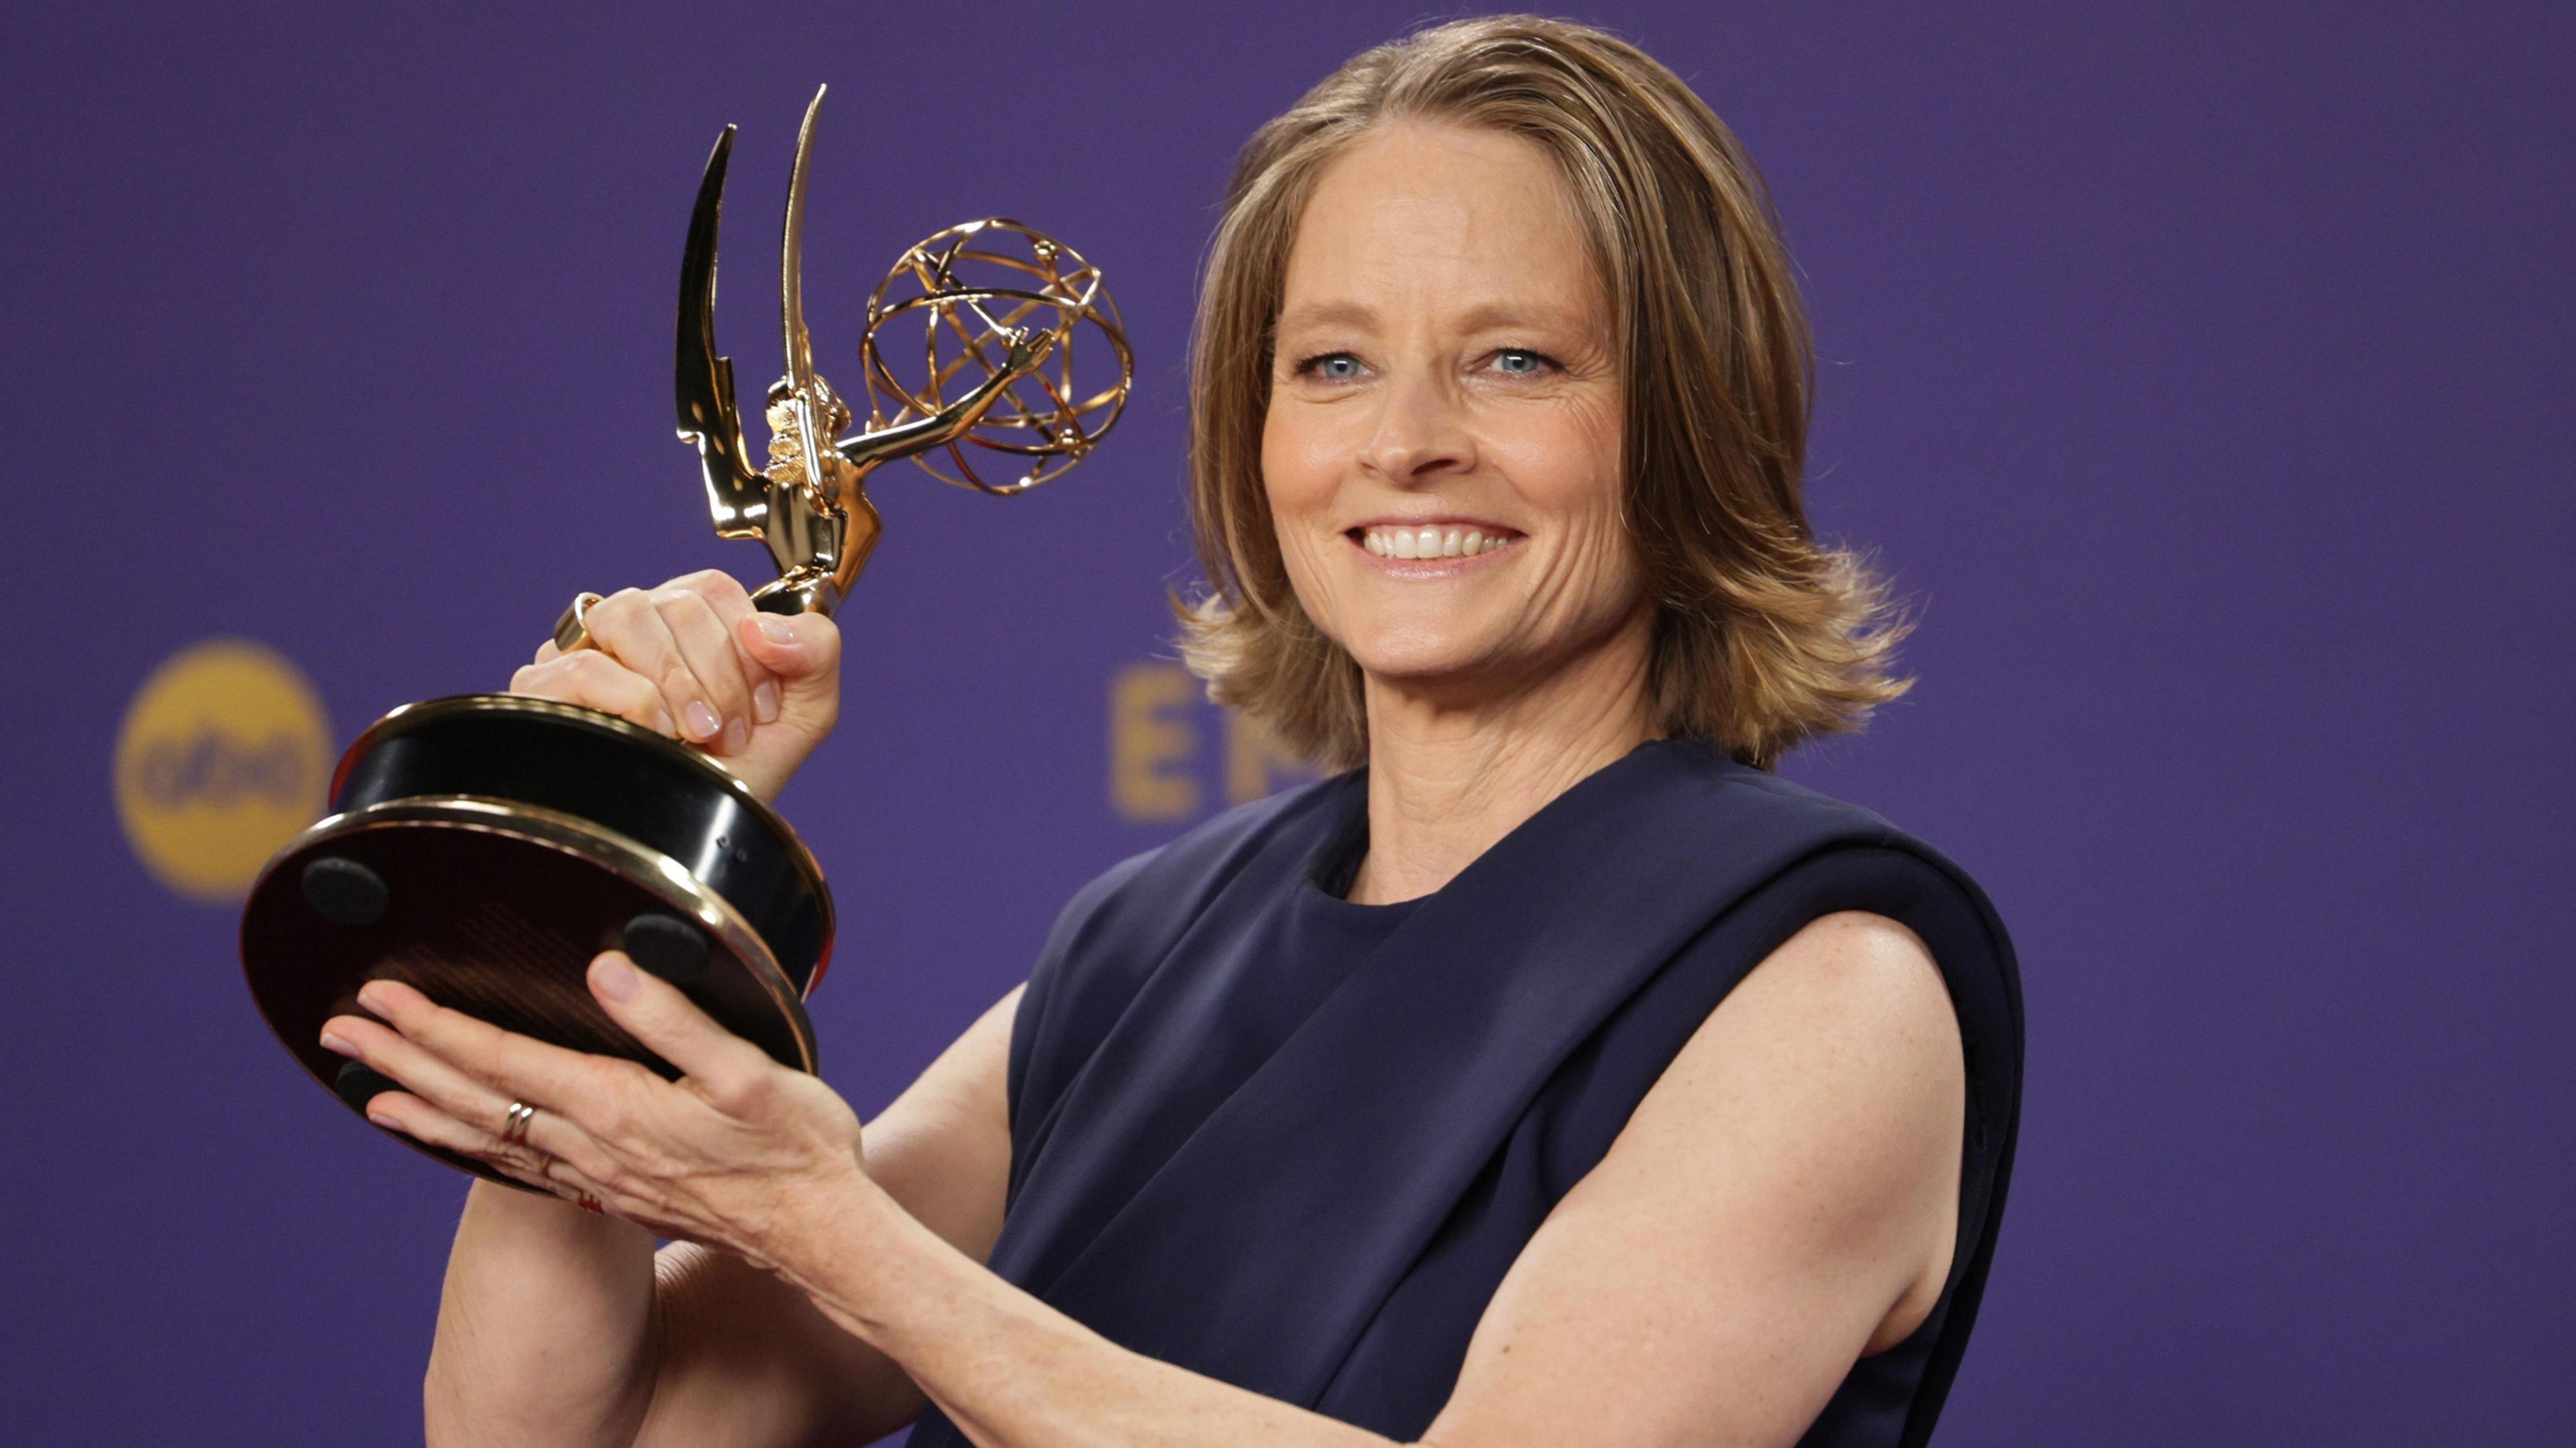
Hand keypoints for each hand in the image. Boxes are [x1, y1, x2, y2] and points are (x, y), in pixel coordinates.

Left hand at [319, 954, 879, 1270]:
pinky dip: (465, 1147)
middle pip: (473, 1097)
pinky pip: (513, 1168)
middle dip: (401, 1059)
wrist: (818, 1232)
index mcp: (615, 1106)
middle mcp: (589, 1146)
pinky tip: (447, 1139)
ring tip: (366, 1086)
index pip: (502, 1059)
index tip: (382, 994)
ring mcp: (594, 1177)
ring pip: (484, 1137)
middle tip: (338, 1028)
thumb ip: (672, 1017)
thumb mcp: (749, 1070)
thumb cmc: (795, 1147)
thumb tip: (605, 968)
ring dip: (420, 1105)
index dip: (437, 1025)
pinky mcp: (609, 1194)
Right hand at [510, 570, 840, 802]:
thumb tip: (766, 626)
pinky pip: (585, 666)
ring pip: (628, 614)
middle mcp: (631, 632)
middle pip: (677, 601)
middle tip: (730, 733)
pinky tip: (655, 736)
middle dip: (722, 674)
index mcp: (685, 627)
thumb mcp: (801, 716)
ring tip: (696, 735)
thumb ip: (814, 651)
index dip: (748, 644)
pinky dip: (636, 700)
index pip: (712, 588)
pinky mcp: (542, 693)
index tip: (763, 709)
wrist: (691, 852)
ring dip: (679, 680)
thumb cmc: (734, 783)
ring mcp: (580, 656)